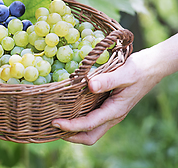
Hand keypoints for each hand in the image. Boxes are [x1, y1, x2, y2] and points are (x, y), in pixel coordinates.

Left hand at [51, 45, 167, 144]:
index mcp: (115, 110)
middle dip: (71, 136)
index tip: (54, 122)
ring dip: (74, 130)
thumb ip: (107, 80)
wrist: (152, 68)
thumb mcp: (124, 72)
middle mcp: (112, 116)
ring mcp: (110, 113)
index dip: (71, 126)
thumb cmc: (138, 69)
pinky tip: (68, 110)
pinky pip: (92, 120)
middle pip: (90, 136)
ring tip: (56, 121)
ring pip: (91, 130)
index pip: (89, 124)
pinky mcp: (108, 107)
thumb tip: (90, 86)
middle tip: (52, 127)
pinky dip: (79, 121)